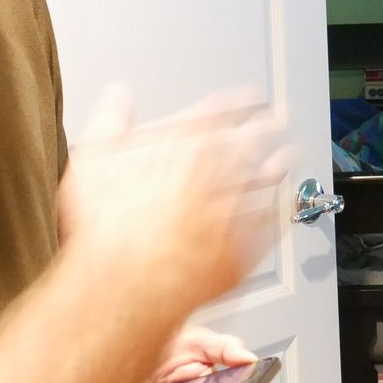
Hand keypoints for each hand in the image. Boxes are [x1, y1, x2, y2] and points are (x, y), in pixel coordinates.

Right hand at [57, 87, 292, 309]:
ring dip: (281, 163)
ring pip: (269, 177)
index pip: (223, 110)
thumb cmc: (104, 231)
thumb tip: (118, 95)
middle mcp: (216, 169)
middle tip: (281, 119)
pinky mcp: (245, 244)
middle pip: (254, 138)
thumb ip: (110, 121)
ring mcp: (235, 206)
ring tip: (289, 155)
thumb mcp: (92, 162)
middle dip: (270, 126)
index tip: (253, 99)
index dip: (242, 102)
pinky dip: (280, 208)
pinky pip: (273, 220)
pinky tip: (282, 203)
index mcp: (183, 142)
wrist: (122, 287)